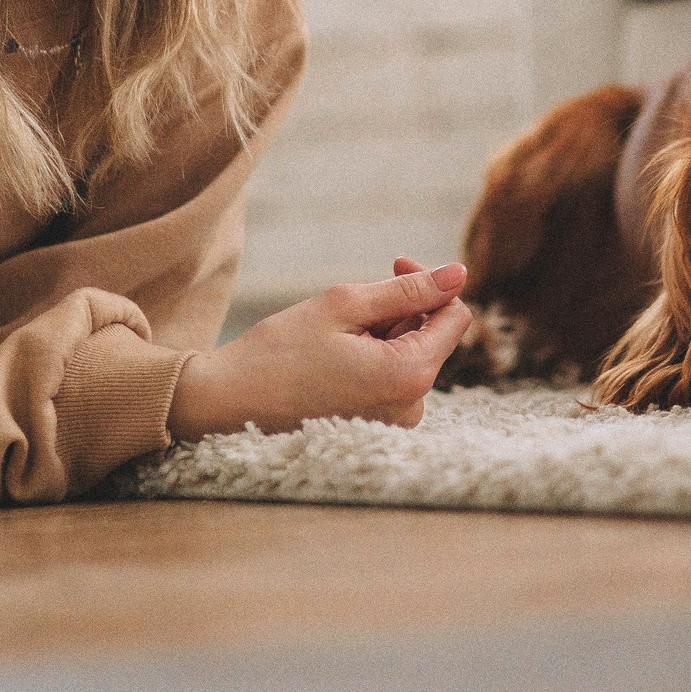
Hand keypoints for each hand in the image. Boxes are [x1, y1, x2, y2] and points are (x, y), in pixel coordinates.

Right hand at [169, 260, 471, 438]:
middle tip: (352, 299)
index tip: (393, 264)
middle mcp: (412, 408)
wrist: (230, 403)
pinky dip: (375, 355)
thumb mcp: (345, 306)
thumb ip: (408, 289)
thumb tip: (460, 273)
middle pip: (432, 336)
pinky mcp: (377, 427)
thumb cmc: (281, 351)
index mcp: (410, 376)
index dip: (431, 282)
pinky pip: (393, 377)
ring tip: (335, 332)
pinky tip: (335, 354)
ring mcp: (395, 422)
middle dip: (401, 308)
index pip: (455, 316)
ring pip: (411, 354)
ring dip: (385, 331)